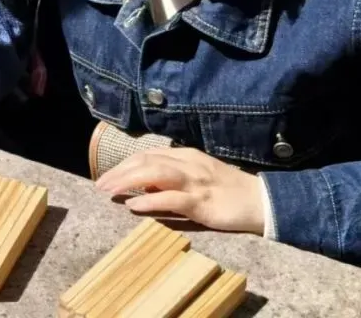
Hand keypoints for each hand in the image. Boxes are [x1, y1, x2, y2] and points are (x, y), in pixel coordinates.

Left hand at [95, 148, 264, 234]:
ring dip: (128, 181)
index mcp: (186, 156)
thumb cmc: (228, 192)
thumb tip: (144, 187)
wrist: (260, 201)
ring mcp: (195, 182)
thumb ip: (172, 180)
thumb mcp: (198, 178)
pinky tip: (133, 205)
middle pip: (146, 161)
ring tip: (109, 191)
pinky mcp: (202, 202)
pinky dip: (149, 200)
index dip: (124, 164)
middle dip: (120, 171)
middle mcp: (188, 164)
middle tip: (100, 184)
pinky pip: (170, 198)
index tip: (107, 175)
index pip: (148, 155)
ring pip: (154, 174)